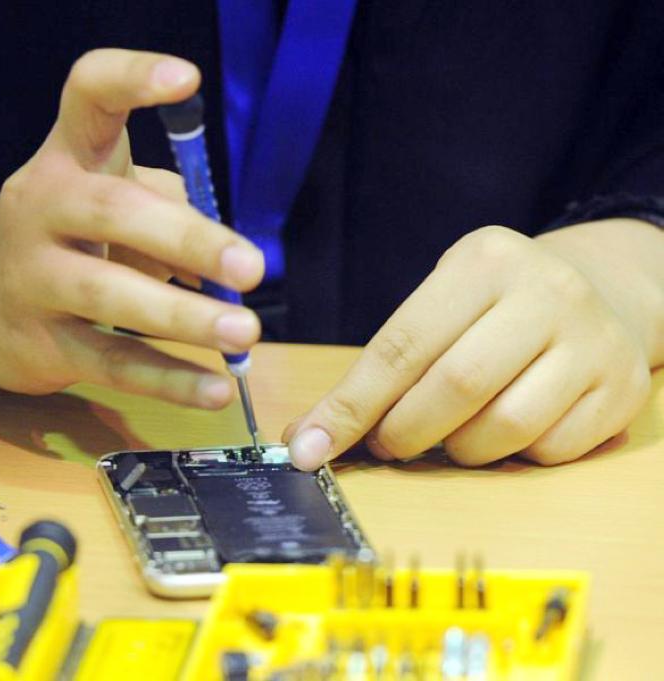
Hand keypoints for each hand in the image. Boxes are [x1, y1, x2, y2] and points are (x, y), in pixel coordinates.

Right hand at [0, 49, 264, 406]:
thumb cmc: (61, 238)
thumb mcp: (100, 200)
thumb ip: (163, 207)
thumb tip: (224, 260)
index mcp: (65, 158)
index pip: (88, 98)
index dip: (132, 79)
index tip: (185, 79)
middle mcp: (40, 207)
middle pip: (111, 210)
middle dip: (186, 239)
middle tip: (249, 268)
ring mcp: (32, 277)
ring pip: (109, 296)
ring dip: (182, 318)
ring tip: (243, 333)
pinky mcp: (39, 343)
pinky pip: (110, 364)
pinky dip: (166, 380)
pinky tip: (213, 390)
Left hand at [284, 221, 661, 469]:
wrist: (599, 290)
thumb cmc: (493, 306)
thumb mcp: (441, 302)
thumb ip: (385, 361)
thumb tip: (313, 434)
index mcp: (485, 262)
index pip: (402, 345)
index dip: (351, 405)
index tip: (309, 447)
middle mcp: (547, 293)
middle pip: (455, 387)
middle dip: (403, 432)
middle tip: (385, 443)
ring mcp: (593, 341)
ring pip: (505, 427)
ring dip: (458, 450)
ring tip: (446, 437)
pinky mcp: (623, 388)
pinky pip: (551, 450)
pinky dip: (513, 457)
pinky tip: (503, 433)